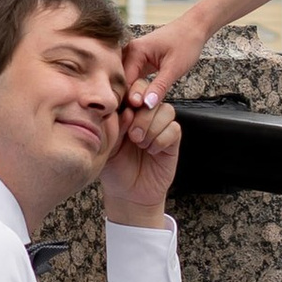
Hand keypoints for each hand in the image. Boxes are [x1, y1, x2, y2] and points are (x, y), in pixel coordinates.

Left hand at [99, 94, 182, 229]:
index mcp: (127, 110)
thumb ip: (115, 124)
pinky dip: (161, 140)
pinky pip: (174, 129)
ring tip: (141, 144)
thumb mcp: (108, 143)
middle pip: (152, 97)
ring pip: (166, 111)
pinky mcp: (172, 140)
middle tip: (134, 135)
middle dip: (143, 115)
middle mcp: (145, 115)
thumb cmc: (114, 167)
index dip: (135, 92)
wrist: (128, 193)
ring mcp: (160, 126)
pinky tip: (152, 151)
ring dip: (152, 127)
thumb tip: (126, 110)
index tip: (130, 103)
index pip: (135, 89)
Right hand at [120, 13, 209, 109]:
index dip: (128, 100)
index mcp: (135, 51)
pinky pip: (133, 79)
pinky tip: (142, 102)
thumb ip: (159, 87)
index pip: (124, 81)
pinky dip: (138, 90)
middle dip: (128, 100)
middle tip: (136, 118)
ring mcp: (133, 57)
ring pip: (127, 82)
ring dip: (133, 96)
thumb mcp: (174, 67)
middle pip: (123, 82)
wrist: (194, 27)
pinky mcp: (140, 62)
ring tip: (138, 113)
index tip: (134, 117)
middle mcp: (129, 52)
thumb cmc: (186, 42)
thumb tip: (147, 105)